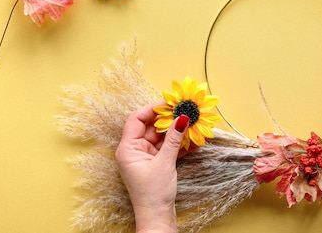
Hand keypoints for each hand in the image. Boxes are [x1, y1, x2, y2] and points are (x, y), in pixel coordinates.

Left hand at [115, 102, 188, 232]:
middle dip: (168, 120)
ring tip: (192, 125)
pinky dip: (178, 144)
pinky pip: (166, 148)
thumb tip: (182, 118)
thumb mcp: (165, 162)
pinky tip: (193, 141)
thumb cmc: (153, 193)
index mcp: (128, 148)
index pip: (137, 119)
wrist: (157, 217)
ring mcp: (145, 157)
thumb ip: (174, 139)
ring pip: (161, 137)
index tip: (169, 103)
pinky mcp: (155, 163)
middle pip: (151, 127)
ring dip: (176, 132)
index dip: (152, 109)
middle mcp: (134, 150)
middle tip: (185, 111)